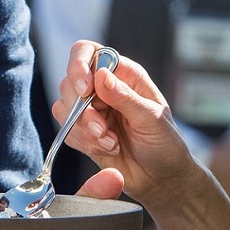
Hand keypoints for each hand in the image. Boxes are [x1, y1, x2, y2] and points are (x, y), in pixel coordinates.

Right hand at [54, 40, 196, 205]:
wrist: (162, 178)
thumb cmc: (166, 144)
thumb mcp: (152, 119)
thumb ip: (126, 98)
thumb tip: (101, 75)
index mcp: (124, 74)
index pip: (88, 52)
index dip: (79, 66)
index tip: (85, 89)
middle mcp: (104, 88)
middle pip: (69, 81)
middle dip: (81, 109)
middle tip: (102, 129)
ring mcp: (92, 110)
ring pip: (63, 108)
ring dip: (84, 129)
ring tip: (111, 143)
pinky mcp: (84, 133)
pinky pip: (67, 131)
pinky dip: (84, 143)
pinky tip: (108, 149)